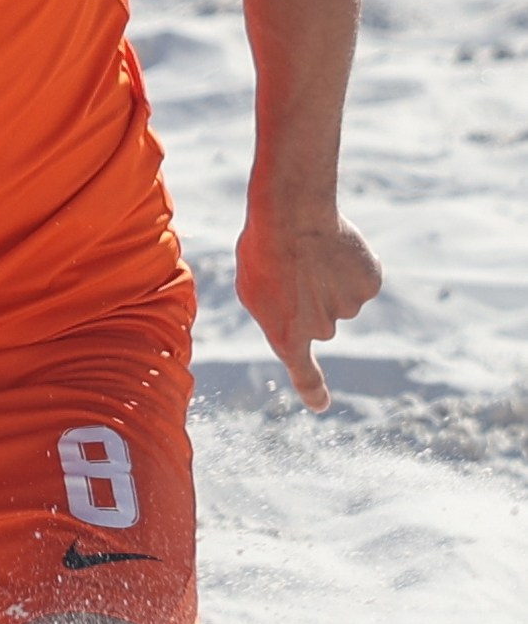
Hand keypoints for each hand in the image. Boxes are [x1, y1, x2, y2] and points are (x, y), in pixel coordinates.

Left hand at [236, 204, 382, 410]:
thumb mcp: (252, 287)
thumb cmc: (262, 250)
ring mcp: (349, 309)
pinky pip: (363, 280)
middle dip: (312, 302)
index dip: (312, 390)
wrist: (292, 217)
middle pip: (322, 323)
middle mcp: (322, 331)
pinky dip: (354, 266)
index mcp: (287, 336)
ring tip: (313, 254)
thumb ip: (275, 311)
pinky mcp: (370, 285)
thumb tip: (298, 314)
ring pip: (343, 300)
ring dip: (332, 281)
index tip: (320, 406)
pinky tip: (337, 248)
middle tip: (295, 270)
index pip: (303, 373)